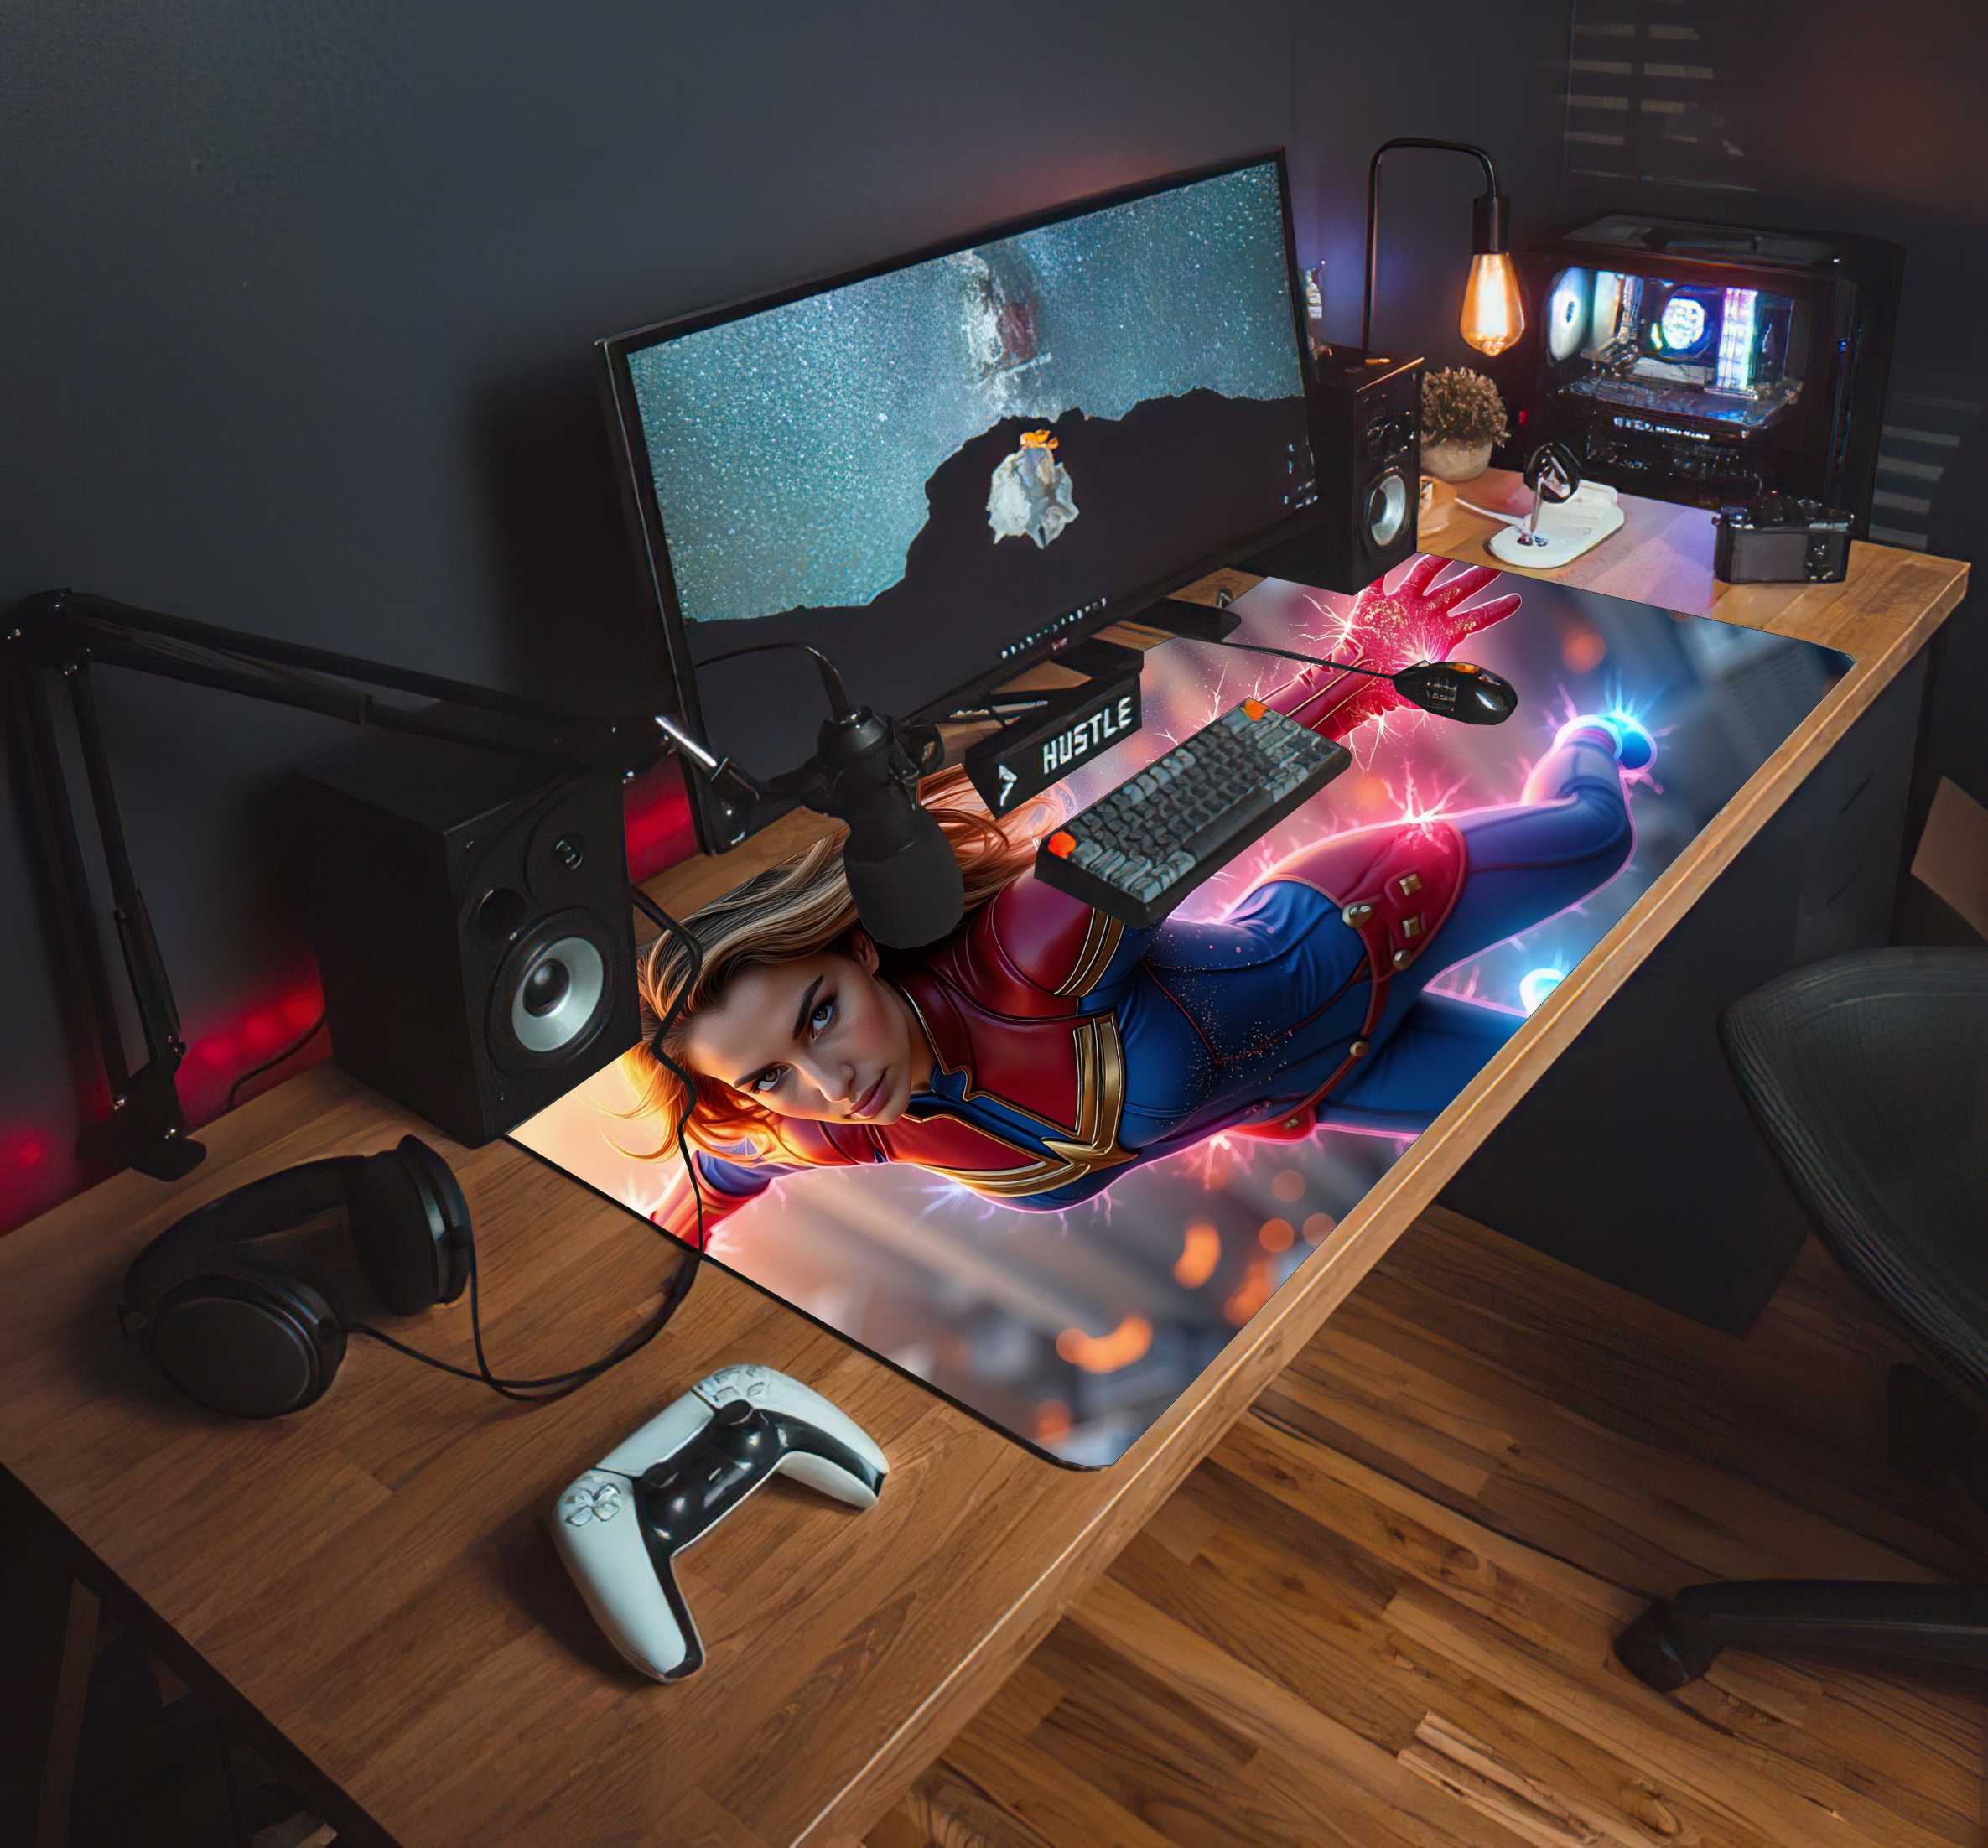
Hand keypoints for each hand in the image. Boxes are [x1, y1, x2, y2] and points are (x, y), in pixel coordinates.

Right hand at [1274, 558, 1523, 741]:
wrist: (1359, 684)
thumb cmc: (1390, 687)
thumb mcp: (1426, 684)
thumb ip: (1448, 676)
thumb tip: (1468, 682)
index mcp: (1439, 634)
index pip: (1476, 618)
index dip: (1496, 609)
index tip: (1516, 601)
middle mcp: (1424, 615)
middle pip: (1457, 589)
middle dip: (1478, 577)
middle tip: (1494, 566)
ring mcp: (1401, 607)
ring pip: (1424, 574)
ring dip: (1439, 561)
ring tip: (1454, 549)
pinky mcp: (1374, 604)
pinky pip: (1378, 579)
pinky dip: (1380, 566)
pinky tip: (1388, 548)